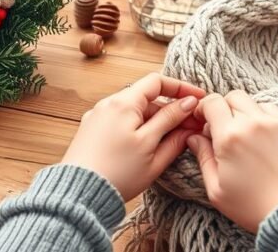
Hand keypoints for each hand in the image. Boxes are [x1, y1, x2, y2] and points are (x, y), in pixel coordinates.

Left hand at [62, 73, 205, 200]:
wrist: (79, 196)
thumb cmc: (117, 175)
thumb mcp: (152, 149)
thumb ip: (172, 123)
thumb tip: (188, 105)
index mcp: (123, 103)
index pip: (157, 82)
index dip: (180, 87)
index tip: (198, 98)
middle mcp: (107, 104)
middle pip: (146, 98)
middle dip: (170, 110)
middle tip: (191, 127)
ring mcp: (97, 117)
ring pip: (134, 112)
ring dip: (155, 121)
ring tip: (172, 141)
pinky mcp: (91, 131)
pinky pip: (120, 122)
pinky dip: (138, 128)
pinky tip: (148, 146)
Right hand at [187, 91, 277, 232]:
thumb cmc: (255, 207)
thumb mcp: (217, 190)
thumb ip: (203, 158)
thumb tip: (194, 137)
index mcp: (230, 136)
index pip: (212, 102)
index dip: (204, 108)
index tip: (203, 120)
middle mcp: (254, 123)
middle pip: (233, 97)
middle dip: (224, 109)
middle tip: (223, 129)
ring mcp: (277, 123)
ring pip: (255, 103)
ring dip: (246, 113)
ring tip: (247, 137)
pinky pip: (275, 112)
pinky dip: (266, 119)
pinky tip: (265, 140)